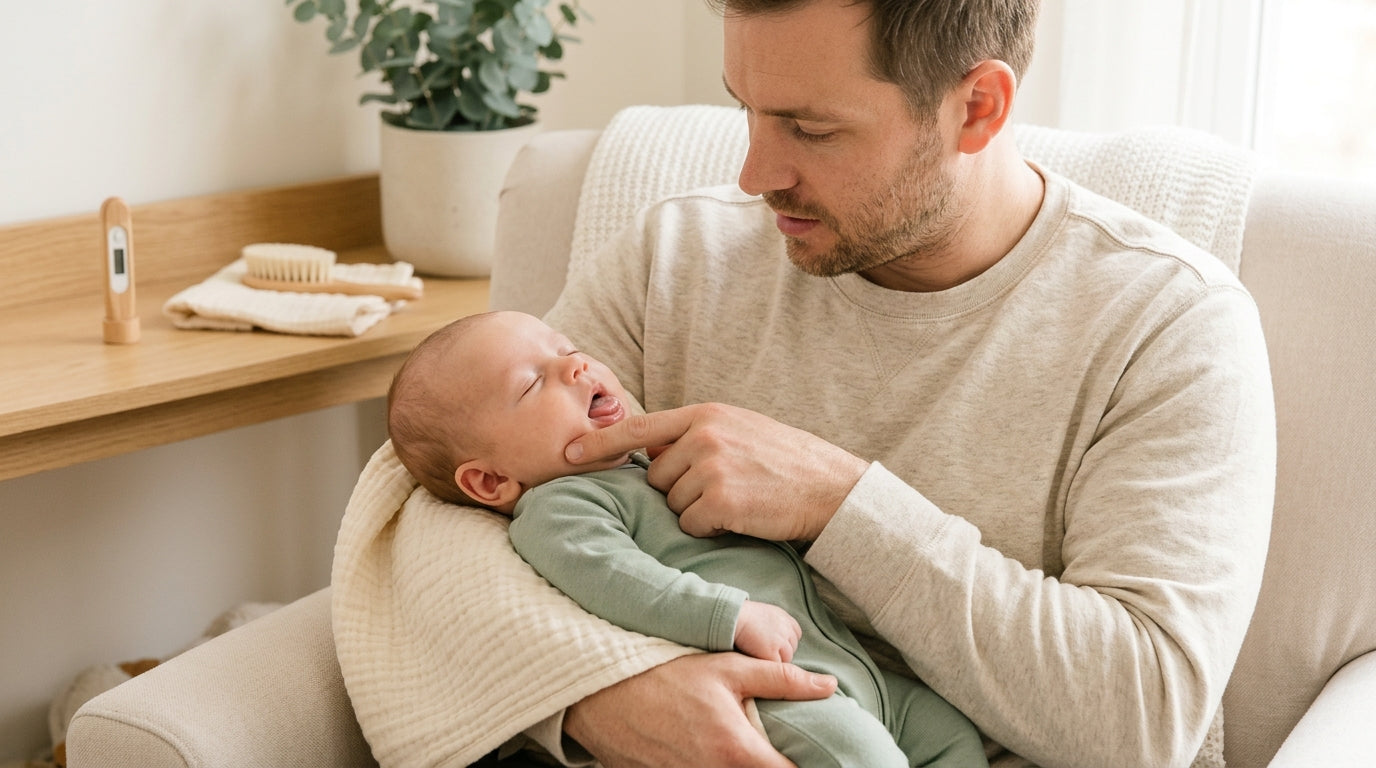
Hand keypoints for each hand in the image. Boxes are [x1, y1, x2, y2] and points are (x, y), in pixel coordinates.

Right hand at [564, 652, 836, 767]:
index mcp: (737, 752)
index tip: (819, 756)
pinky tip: (711, 750)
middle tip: (777, 749)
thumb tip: (828, 686)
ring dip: (742, 766)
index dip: (808, 767)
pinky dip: (715, 767)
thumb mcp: (727, 668)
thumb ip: (782, 680)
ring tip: (745, 749)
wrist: (600, 692)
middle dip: (774, 765)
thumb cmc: (664, 674)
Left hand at [565, 403, 868, 540]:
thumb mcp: (741, 432)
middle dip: (679, 493)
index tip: (567, 455)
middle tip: (723, 492)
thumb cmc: (788, 465)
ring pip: (672, 505)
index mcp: (705, 414)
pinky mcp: (720, 500)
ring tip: (737, 502)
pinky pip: (691, 526)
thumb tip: (653, 458)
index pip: (639, 427)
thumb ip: (697, 436)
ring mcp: (710, 466)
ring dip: (696, 513)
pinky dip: (710, 530)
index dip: (600, 443)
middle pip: (656, 478)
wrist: (833, 489)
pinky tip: (741, 518)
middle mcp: (703, 435)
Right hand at [734, 600, 801, 661]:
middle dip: (782, 651)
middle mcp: (787, 630)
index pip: (795, 635)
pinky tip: (759, 659)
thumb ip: (776, 623)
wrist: (735, 616)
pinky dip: (769, 664)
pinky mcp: (772, 653)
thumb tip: (776, 635)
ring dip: (776, 659)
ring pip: (786, 658)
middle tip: (765, 650)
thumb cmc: (744, 615)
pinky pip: (776, 665)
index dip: (785, 641)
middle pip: (792, 648)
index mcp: (786, 619)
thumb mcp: (766, 612)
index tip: (774, 643)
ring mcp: (781, 642)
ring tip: (760, 655)